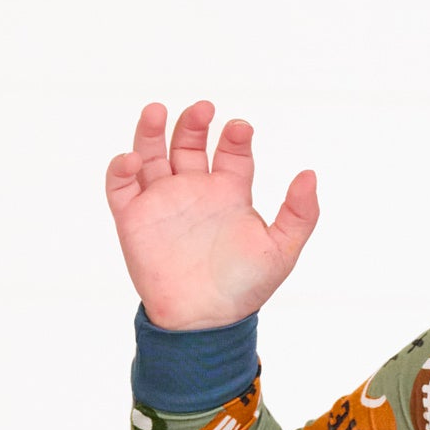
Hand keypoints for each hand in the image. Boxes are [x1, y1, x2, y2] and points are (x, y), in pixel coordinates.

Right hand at [104, 101, 318, 329]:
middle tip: (204, 108)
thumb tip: (310, 174)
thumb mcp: (282, 250)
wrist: (206, 320)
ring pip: (150, 155)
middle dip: (194, 123)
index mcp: (229, 194)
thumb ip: (300, 214)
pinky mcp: (133, 219)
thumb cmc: (245, 287)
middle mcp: (195, 191)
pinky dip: (121, 169)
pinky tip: (132, 159)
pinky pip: (120, 187)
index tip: (240, 128)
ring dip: (150, 131)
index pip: (231, 153)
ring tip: (157, 110)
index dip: (234, 137)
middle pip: (188, 143)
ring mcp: (162, 202)